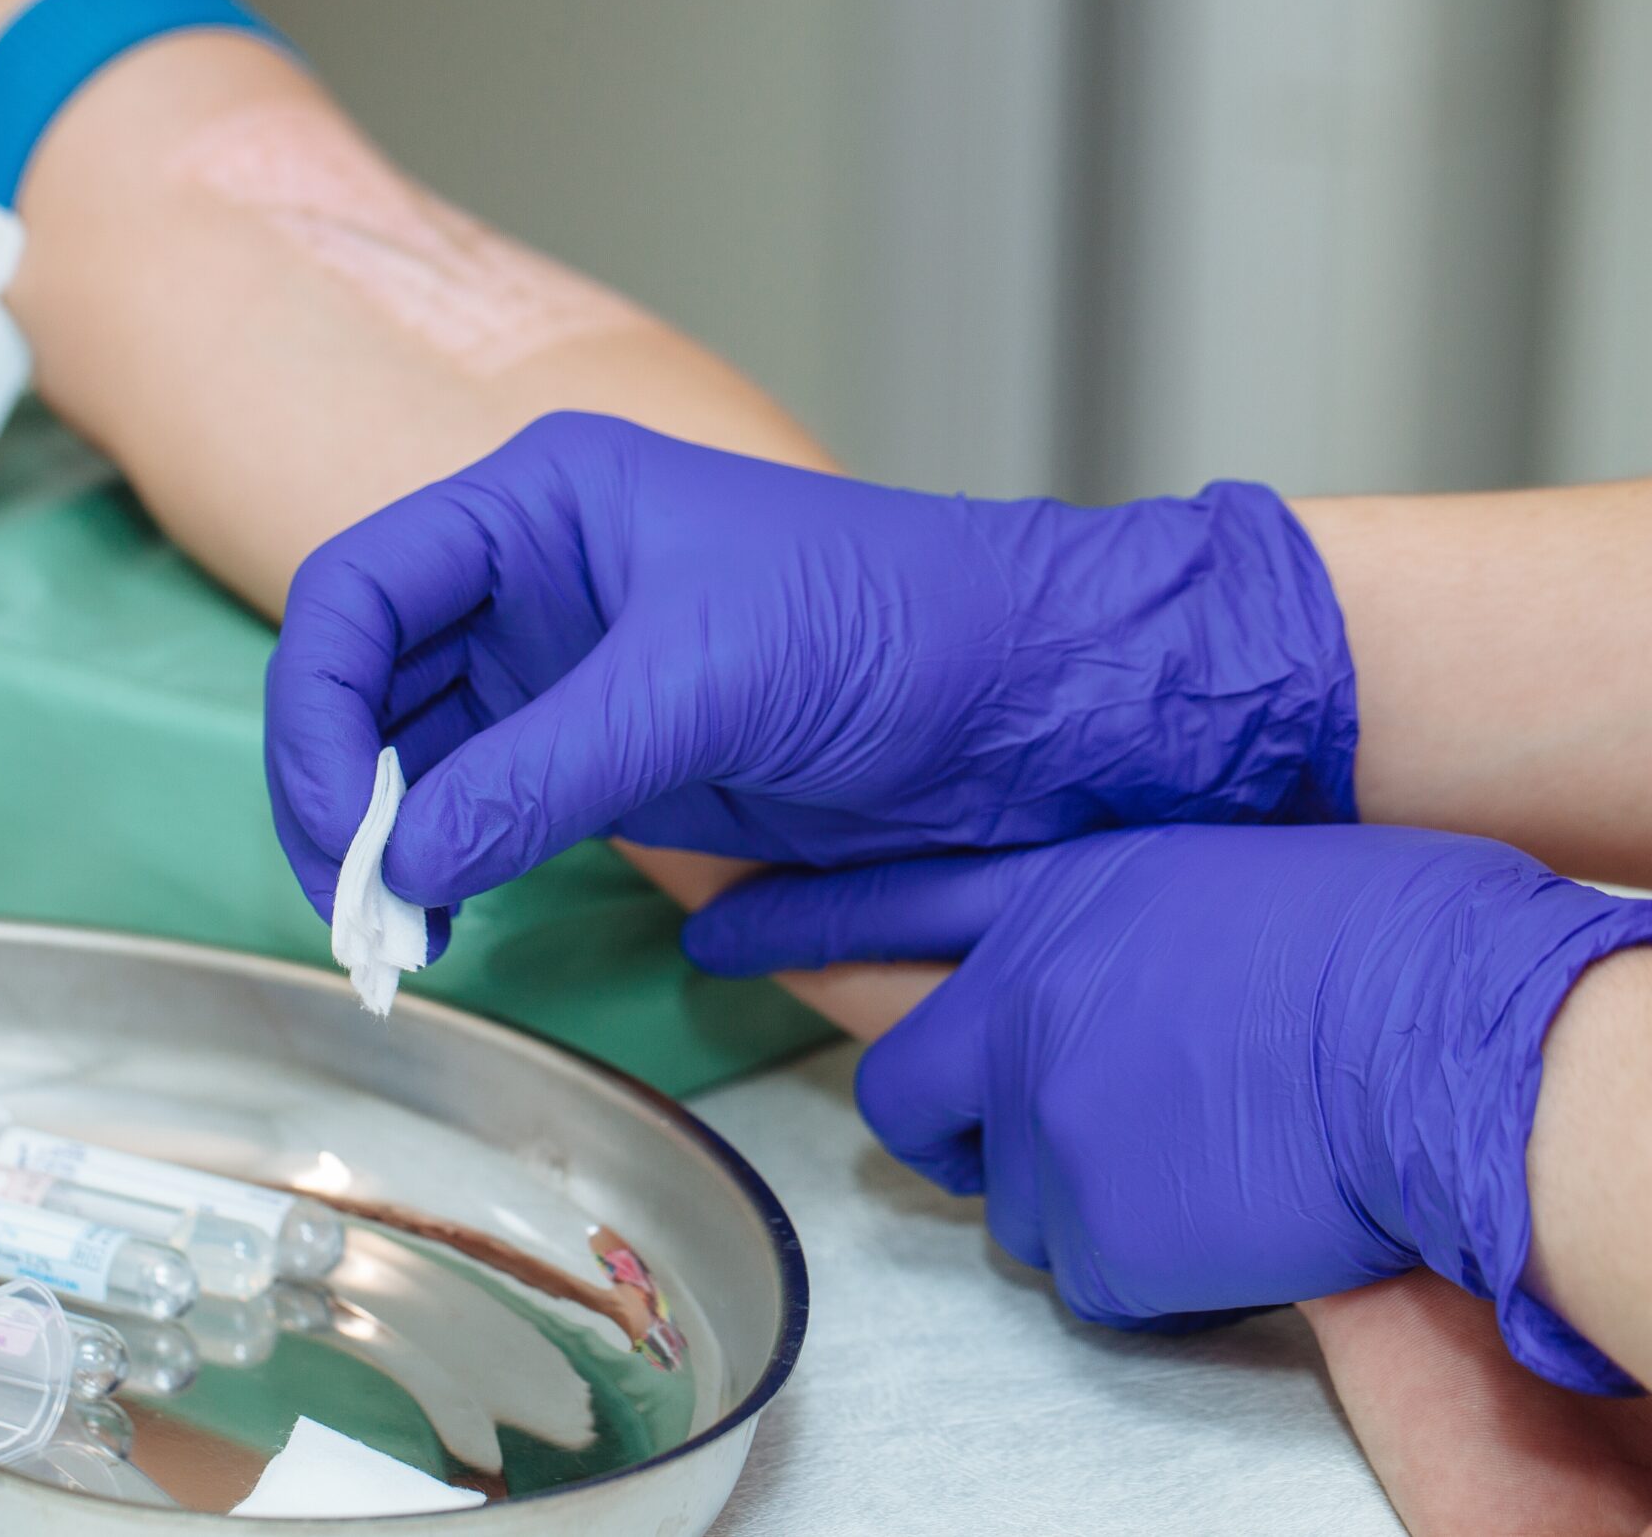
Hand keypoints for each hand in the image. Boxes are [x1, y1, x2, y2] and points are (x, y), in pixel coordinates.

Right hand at [265, 411, 1356, 928]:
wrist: (1031, 706)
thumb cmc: (900, 628)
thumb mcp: (711, 682)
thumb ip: (547, 770)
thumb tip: (408, 860)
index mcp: (540, 501)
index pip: (357, 589)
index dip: (313, 707)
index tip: (332, 824)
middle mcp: (531, 577)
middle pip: (362, 675)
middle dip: (336, 787)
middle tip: (355, 904)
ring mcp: (560, 670)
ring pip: (406, 751)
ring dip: (383, 838)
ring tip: (396, 931)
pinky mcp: (599, 753)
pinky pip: (475, 804)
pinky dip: (443, 863)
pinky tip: (450, 917)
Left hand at [688, 823, 1651, 1389]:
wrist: (1446, 1039)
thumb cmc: (1374, 941)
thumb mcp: (1206, 879)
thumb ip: (1104, 927)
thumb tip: (1086, 982)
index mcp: (1048, 901)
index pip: (878, 903)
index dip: (791, 921)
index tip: (713, 936)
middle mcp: (1012, 1008)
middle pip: (904, 1096)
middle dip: (951, 1128)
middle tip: (1034, 1133)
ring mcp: (1043, 1123)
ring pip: (1015, 1204)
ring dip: (1091, 1202)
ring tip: (1204, 1160)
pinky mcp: (1096, 1230)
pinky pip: (1097, 1281)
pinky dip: (1158, 1273)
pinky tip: (1231, 1218)